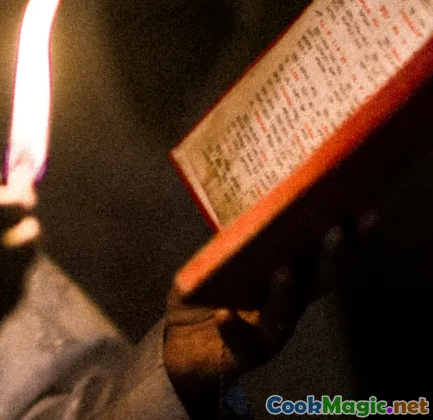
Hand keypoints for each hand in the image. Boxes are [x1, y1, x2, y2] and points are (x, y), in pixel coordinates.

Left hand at [163, 212, 376, 416]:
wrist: (180, 347)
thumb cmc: (205, 298)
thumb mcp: (213, 261)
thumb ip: (227, 238)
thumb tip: (233, 190)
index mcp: (286, 276)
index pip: (320, 255)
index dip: (346, 237)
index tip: (365, 212)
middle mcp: (286, 304)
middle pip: (317, 282)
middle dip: (330, 258)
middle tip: (335, 230)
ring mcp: (268, 331)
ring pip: (287, 313)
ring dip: (286, 292)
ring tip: (282, 270)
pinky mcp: (242, 353)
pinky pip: (243, 343)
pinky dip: (235, 329)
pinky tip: (225, 316)